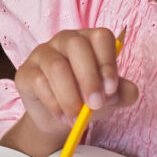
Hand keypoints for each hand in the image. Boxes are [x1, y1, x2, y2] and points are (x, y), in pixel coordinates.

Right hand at [13, 28, 137, 137]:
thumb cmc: (86, 98)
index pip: (101, 37)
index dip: (107, 62)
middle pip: (77, 46)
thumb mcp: (109, 97)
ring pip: (56, 67)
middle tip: (95, 105)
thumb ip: (122, 93)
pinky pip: (39, 83)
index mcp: (90, 40)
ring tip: (78, 119)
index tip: (111, 89)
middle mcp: (66, 40)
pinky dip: (54, 104)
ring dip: (70, 97)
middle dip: (89, 78)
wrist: (59, 116)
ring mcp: (43, 53)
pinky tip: (63, 117)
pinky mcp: (26, 71)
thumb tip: (130, 92)